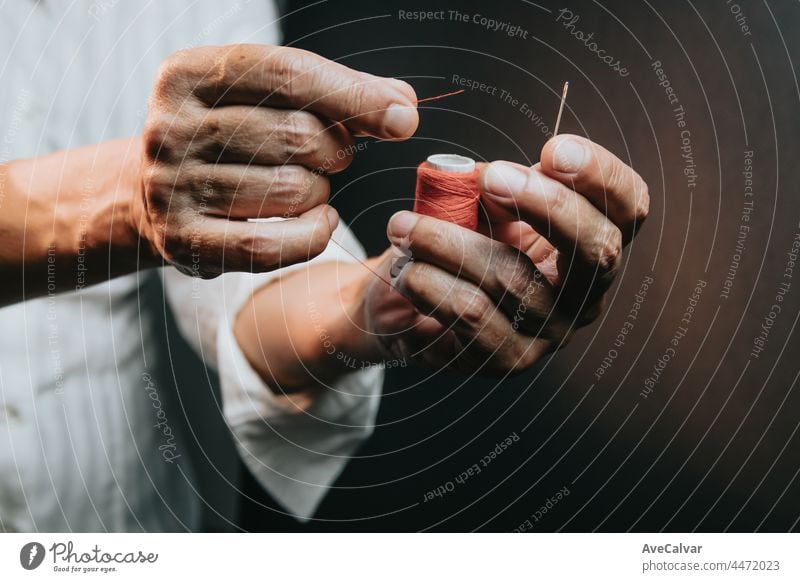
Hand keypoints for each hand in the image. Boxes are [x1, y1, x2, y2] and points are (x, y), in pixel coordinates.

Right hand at [130, 44, 417, 276]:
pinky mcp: (185, 241)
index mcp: (189, 74)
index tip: (403, 116)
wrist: (155, 190)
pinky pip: (273, 245)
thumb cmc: (230, 136)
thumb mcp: (267, 99)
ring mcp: (172, 187)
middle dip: (335, 149)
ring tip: (306, 186)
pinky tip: (319, 221)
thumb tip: (402, 105)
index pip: (287, 74)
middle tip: (330, 156)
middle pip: (297, 135)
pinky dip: (313, 235)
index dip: (354, 95)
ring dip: (321, 193)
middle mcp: (172, 128)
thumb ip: (335, 94)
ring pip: (293, 190)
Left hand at [360, 135, 648, 374]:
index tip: (552, 149)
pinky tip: (405, 270)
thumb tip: (484, 180)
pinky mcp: (508, 360)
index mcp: (592, 242)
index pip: (629, 208)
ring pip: (514, 280)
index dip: (600, 176)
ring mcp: (552, 331)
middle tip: (487, 178)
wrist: (416, 299)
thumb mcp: (485, 203)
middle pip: (595, 248)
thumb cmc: (462, 239)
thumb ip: (494, 185)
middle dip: (542, 204)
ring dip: (450, 243)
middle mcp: (586, 292)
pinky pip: (473, 316)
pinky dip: (433, 284)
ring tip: (403, 226)